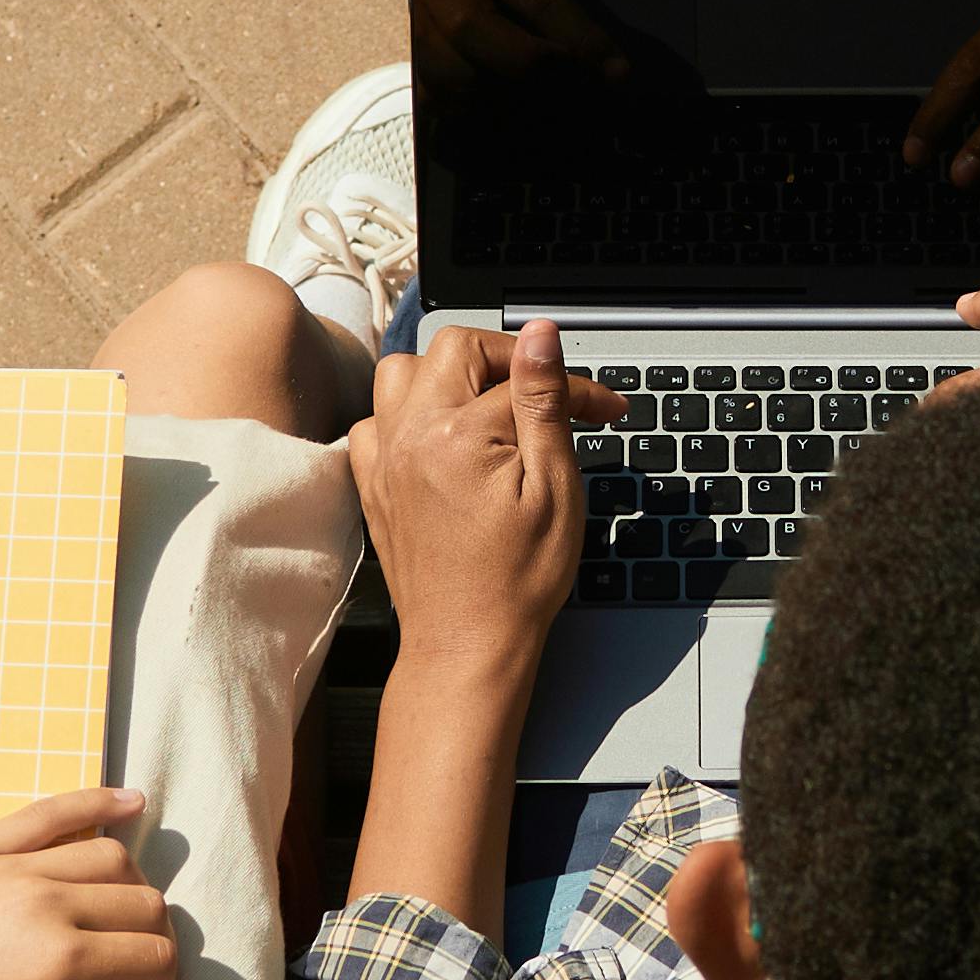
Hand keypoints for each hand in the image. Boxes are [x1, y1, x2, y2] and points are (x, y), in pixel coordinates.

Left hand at [0, 787, 184, 979]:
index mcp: (58, 960)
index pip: (154, 958)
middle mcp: (45, 898)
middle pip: (144, 905)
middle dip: (150, 946)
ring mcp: (11, 864)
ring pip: (111, 858)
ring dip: (130, 892)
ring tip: (109, 932)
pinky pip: (53, 811)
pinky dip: (99, 803)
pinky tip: (131, 805)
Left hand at [356, 316, 603, 678]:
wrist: (467, 645)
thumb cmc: (519, 579)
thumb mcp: (554, 486)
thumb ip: (543, 400)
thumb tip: (540, 334)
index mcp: (456, 433)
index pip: (522, 379)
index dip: (574, 388)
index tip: (606, 409)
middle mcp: (409, 436)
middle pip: (454, 350)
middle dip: (507, 360)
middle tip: (548, 394)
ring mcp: (384, 459)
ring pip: (402, 373)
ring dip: (447, 374)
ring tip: (490, 406)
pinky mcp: (374, 484)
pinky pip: (374, 420)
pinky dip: (405, 414)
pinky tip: (441, 437)